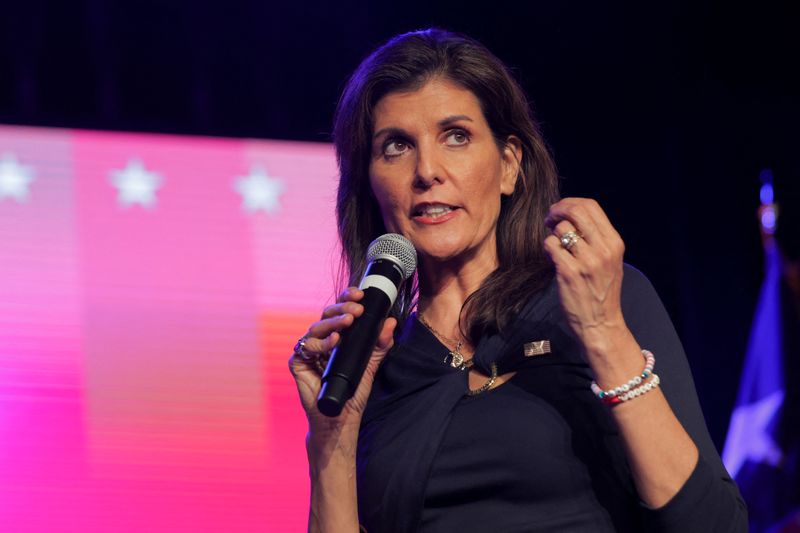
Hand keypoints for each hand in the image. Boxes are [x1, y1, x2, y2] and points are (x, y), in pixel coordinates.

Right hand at [288, 287, 396, 434]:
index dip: (347, 298)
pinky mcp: (298, 363)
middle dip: (342, 307)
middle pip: (327, 315)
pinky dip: (321, 344)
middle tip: (357, 309)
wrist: (341, 417)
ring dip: (333, 322)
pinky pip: (306, 348)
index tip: (360, 294)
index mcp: (336, 334)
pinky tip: (334, 342)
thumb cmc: (353, 390)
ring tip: (348, 321)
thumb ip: (381, 344)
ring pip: (316, 327)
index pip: (340, 310)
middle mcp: (320, 339)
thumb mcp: (372, 363)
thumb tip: (390, 322)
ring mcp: (308, 351)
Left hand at [543, 198, 627, 350]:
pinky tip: (551, 258)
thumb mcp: (608, 261)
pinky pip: (550, 246)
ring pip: (560, 228)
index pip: (591, 206)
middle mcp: (603, 249)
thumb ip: (596, 239)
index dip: (570, 202)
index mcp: (614, 243)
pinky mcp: (569, 272)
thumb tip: (570, 216)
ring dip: (551, 233)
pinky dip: (547, 248)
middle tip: (549, 218)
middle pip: (575, 211)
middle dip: (557, 209)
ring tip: (554, 246)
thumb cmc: (601, 292)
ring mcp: (586, 261)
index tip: (559, 209)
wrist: (601, 324)